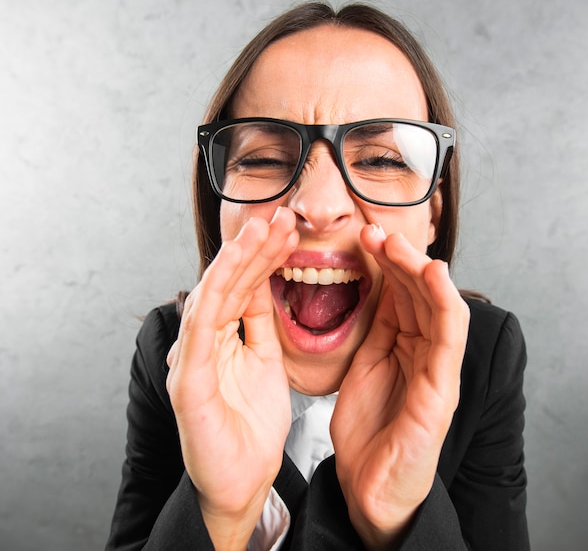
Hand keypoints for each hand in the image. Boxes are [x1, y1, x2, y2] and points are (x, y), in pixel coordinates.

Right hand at [166, 207, 298, 549]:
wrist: (243, 480)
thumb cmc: (252, 423)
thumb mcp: (266, 361)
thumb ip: (260, 323)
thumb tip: (265, 281)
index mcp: (225, 335)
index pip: (244, 286)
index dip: (265, 255)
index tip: (290, 229)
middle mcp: (205, 341)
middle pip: (229, 283)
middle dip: (254, 247)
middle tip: (280, 215)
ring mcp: (194, 359)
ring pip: (213, 297)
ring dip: (236, 260)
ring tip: (261, 229)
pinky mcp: (190, 382)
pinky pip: (201, 331)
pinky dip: (215, 297)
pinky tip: (231, 267)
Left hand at [331, 225, 468, 549]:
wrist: (369, 487)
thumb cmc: (370, 429)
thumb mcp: (366, 366)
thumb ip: (378, 329)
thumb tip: (379, 287)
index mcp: (406, 345)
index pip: (403, 294)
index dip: (387, 263)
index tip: (365, 237)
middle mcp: (426, 352)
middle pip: (420, 294)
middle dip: (400, 259)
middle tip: (376, 231)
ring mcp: (437, 370)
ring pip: (438, 308)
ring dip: (420, 272)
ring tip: (399, 244)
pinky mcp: (441, 391)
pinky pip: (447, 339)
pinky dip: (444, 303)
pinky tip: (434, 275)